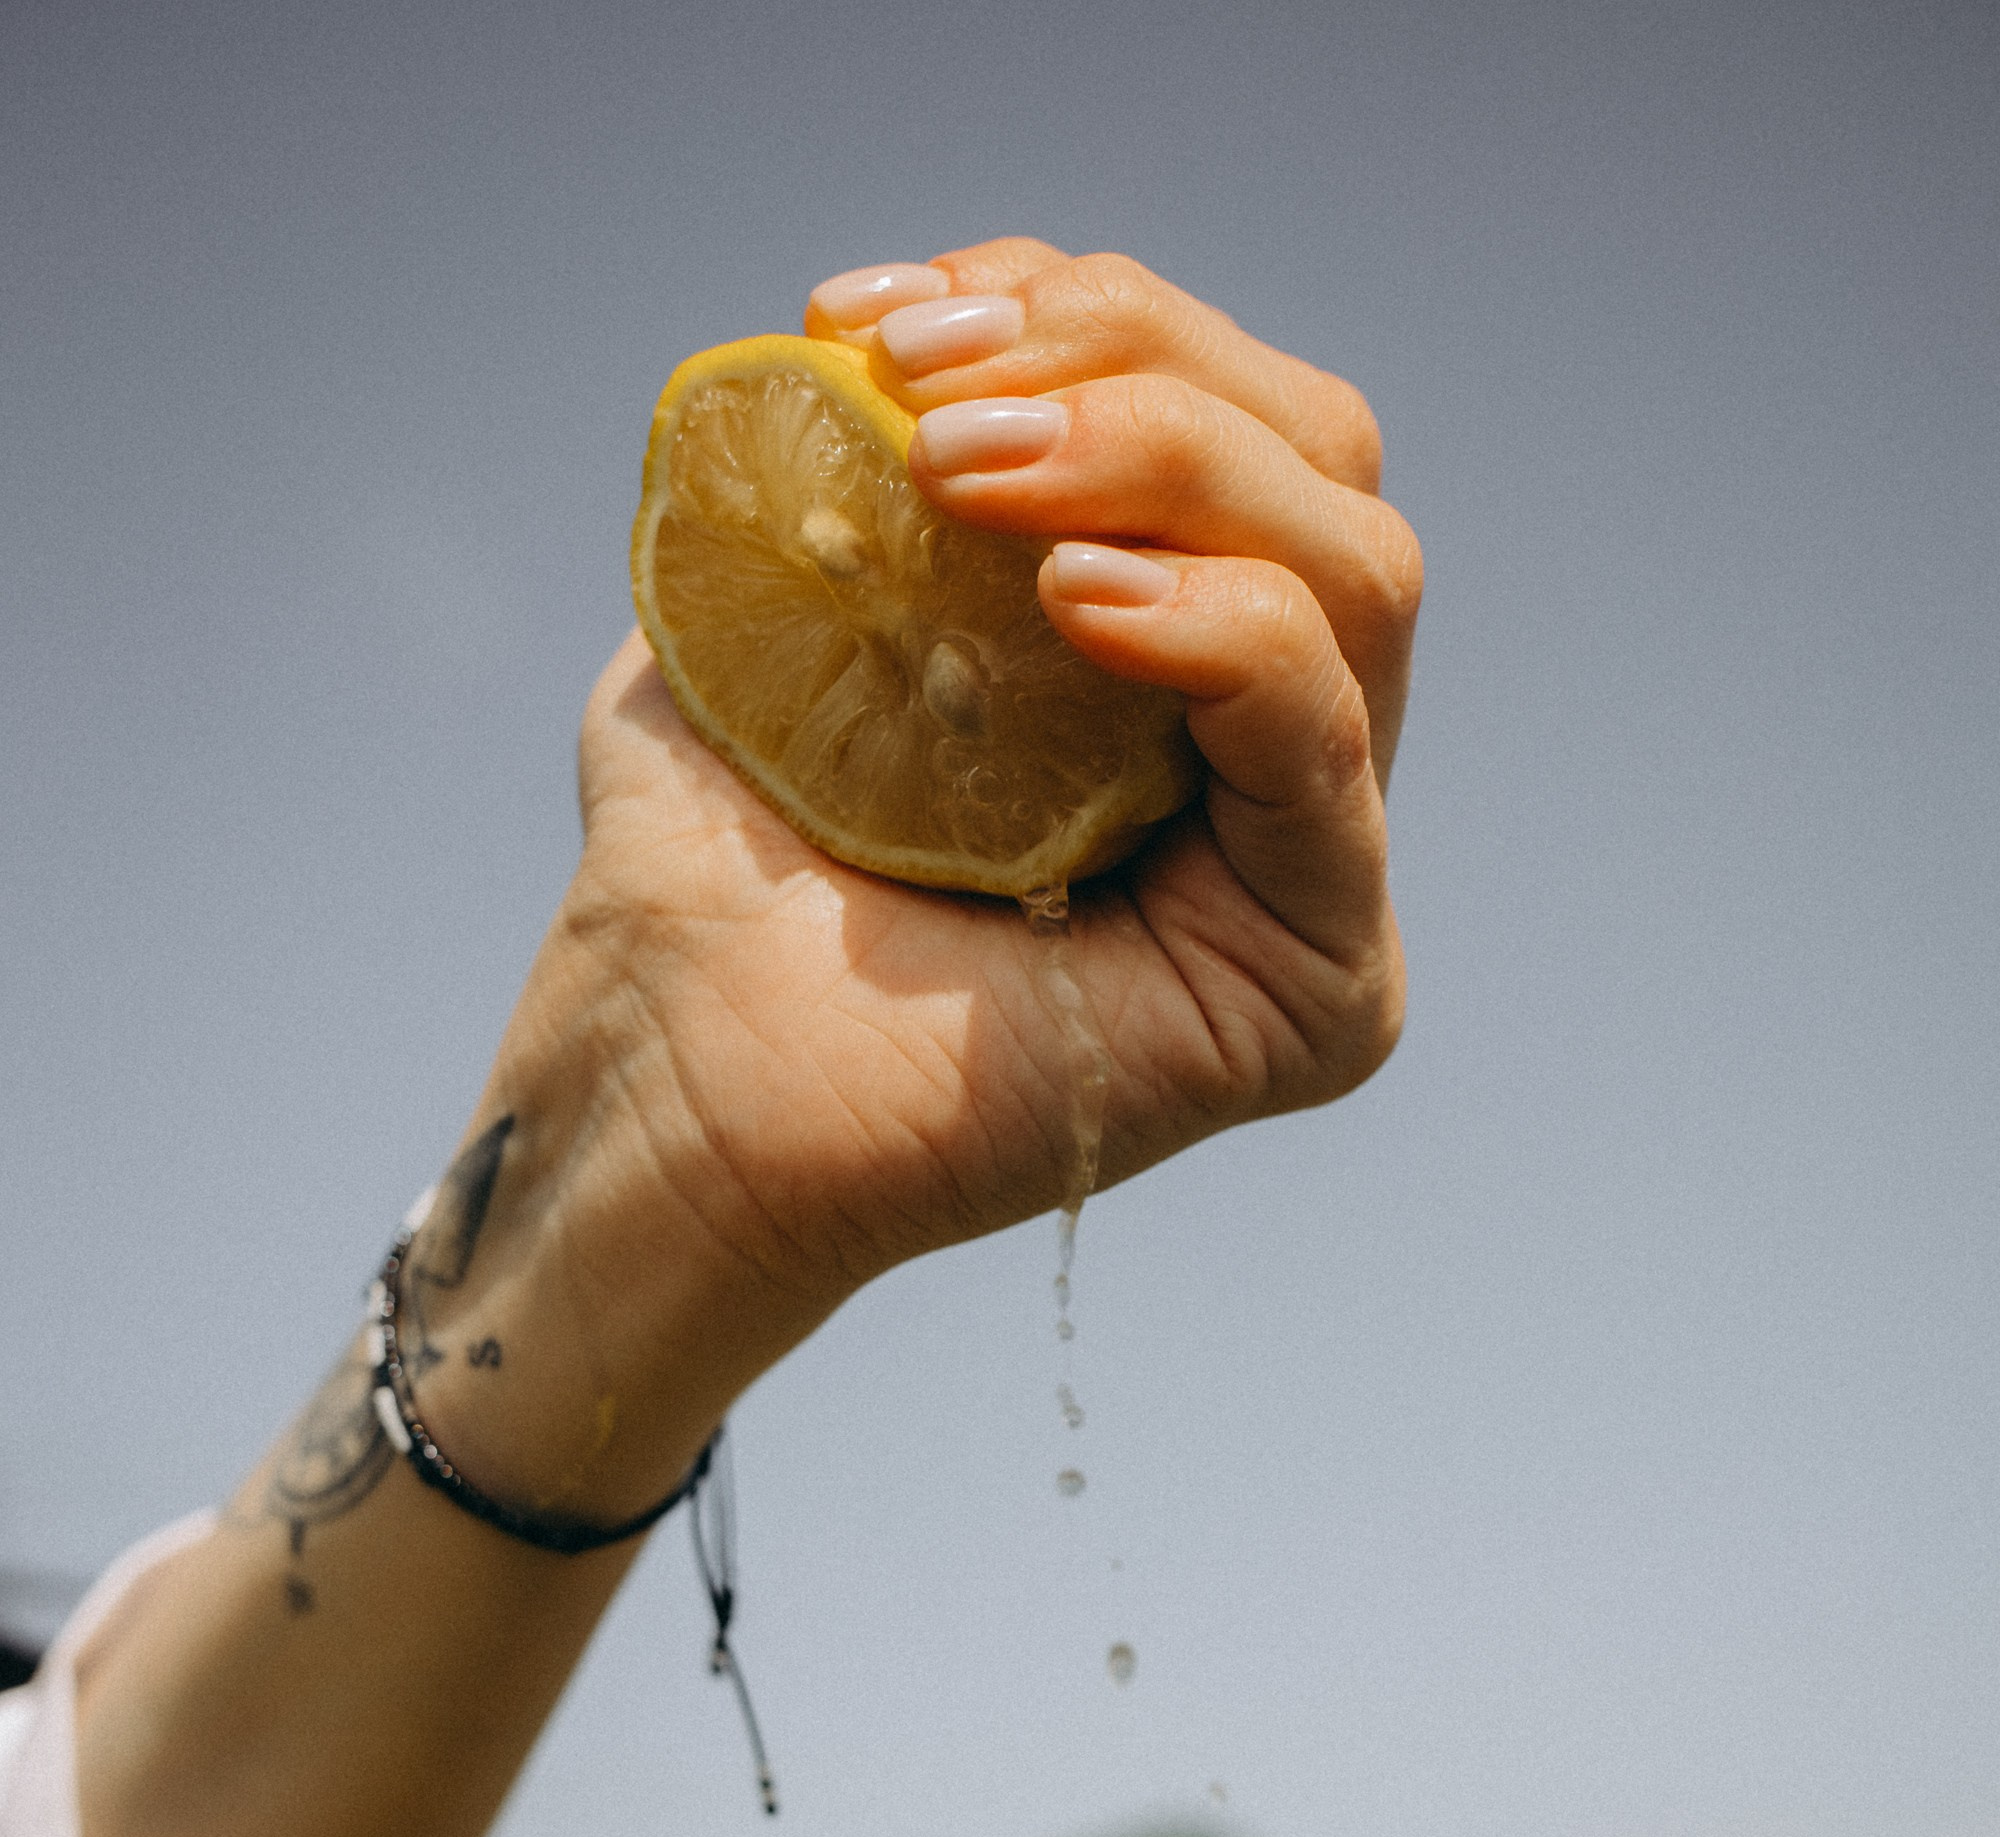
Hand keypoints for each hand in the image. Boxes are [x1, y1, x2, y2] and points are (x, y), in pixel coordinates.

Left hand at [67, 244, 1420, 1836]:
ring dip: (1163, 466)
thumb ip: (871, 473)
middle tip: (930, 403)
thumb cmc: (709, 886)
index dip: (1081, 313)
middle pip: (1320, 461)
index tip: (870, 318)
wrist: (668, 1095)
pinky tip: (1072, 602)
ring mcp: (1309, 874)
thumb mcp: (780, 612)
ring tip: (968, 475)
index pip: (1227, 420)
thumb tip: (893, 342)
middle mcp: (1267, 762)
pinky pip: (1330, 745)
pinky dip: (1222, 633)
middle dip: (1130, 365)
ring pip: (1356, 569)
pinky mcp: (1315, 989)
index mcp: (1172, 667)